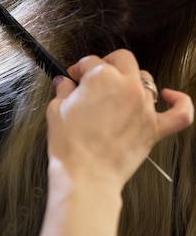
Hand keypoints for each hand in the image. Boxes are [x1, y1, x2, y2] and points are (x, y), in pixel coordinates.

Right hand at [46, 49, 192, 188]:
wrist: (85, 175)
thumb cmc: (70, 145)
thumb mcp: (56, 110)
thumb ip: (63, 91)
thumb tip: (65, 84)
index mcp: (101, 78)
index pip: (90, 62)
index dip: (78, 69)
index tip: (73, 78)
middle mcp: (127, 87)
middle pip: (123, 60)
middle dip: (107, 63)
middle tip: (94, 77)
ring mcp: (144, 107)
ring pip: (146, 81)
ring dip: (131, 81)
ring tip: (118, 92)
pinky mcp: (155, 128)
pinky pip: (179, 112)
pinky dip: (179, 102)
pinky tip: (170, 96)